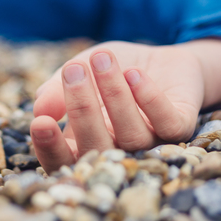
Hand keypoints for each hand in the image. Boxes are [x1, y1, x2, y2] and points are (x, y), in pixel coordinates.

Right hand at [29, 42, 203, 172]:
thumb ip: (57, 89)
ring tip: (102, 59)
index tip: (41, 123)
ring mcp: (151, 143)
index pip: (64, 161)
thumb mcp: (80, 70)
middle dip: (82, 110)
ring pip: (133, 136)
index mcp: (87, 144)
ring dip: (115, 95)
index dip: (50, 148)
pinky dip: (149, 100)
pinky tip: (135, 74)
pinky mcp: (180, 128)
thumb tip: (40, 108)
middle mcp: (118, 151)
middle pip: (98, 149)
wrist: (159, 59)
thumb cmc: (112, 69)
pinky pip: (167, 124)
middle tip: (73, 70)